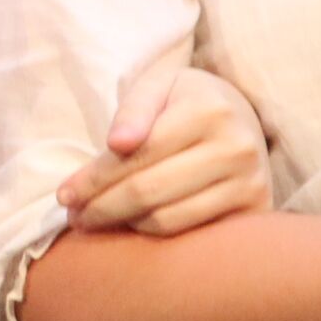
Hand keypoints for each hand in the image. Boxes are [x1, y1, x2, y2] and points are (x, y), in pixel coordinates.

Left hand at [55, 52, 272, 235]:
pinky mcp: (256, 211)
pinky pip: (190, 233)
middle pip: (149, 191)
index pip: (138, 155)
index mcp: (209, 110)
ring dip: (123, 225)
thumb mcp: (159, 86)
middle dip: (101, 207)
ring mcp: (250, 183)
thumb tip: (116, 143)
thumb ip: (134, 108)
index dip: (94, 178)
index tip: (64, 195)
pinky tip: (133, 224)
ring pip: (167, 220)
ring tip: (96, 220)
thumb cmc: (187, 100)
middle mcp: (236, 148)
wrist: (243, 117)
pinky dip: (153, 232)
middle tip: (74, 217)